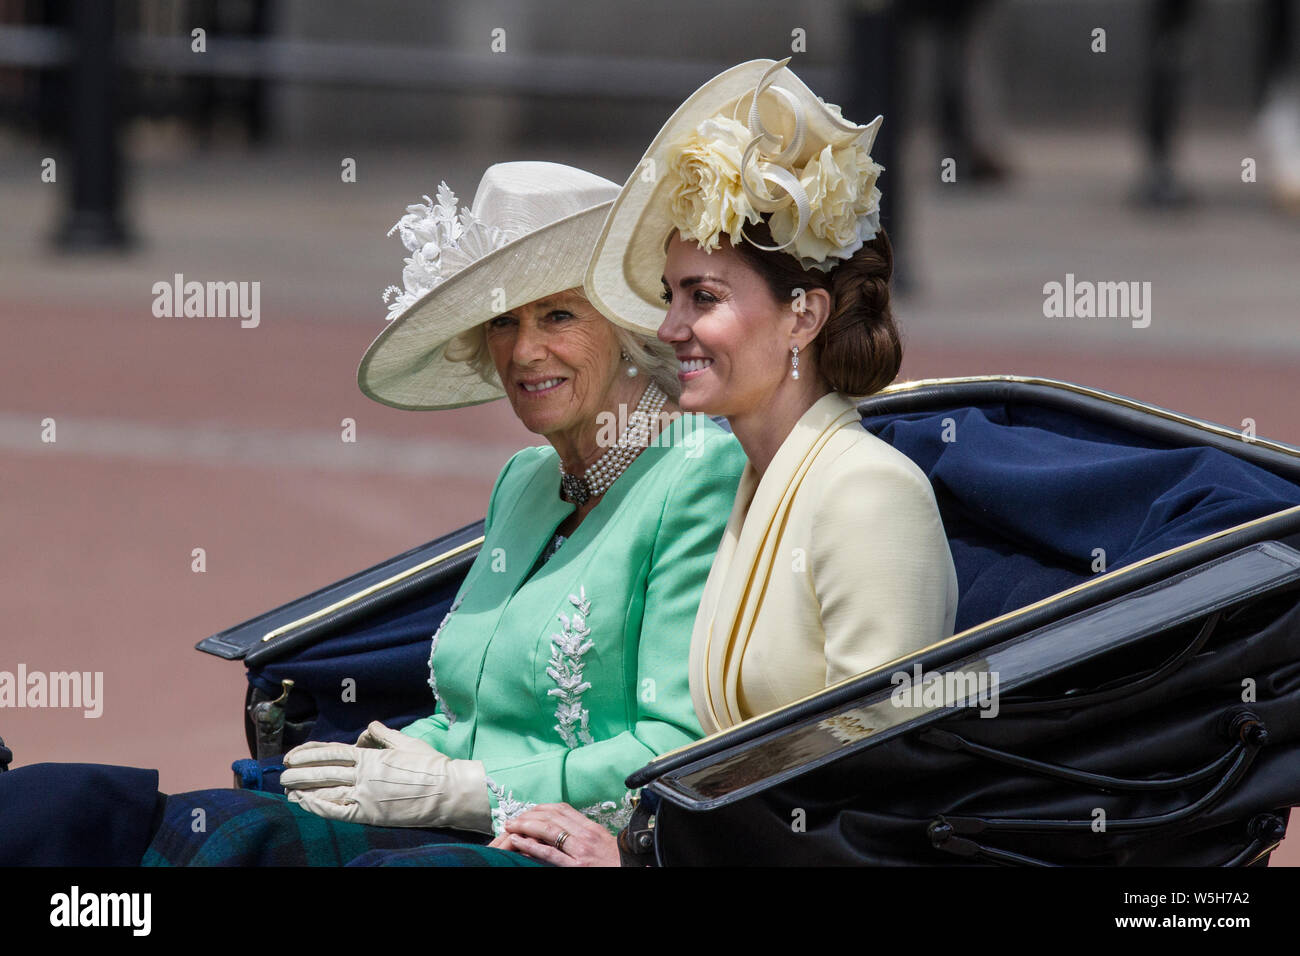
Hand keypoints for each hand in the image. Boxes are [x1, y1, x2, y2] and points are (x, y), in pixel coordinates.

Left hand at [280, 721, 491, 832]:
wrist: (448, 791)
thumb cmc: (431, 765)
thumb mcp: (407, 742)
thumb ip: (383, 734)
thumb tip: (369, 727)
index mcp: (371, 756)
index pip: (332, 752)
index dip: (309, 753)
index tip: (293, 755)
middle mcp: (364, 775)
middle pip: (323, 771)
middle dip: (299, 772)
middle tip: (282, 773)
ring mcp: (366, 796)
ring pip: (327, 791)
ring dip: (304, 790)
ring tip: (287, 790)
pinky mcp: (371, 815)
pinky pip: (338, 811)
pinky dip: (319, 807)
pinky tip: (305, 804)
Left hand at [498, 803, 620, 866]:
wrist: (630, 870)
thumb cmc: (616, 861)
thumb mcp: (602, 841)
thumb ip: (584, 833)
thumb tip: (563, 829)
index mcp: (591, 827)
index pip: (562, 809)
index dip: (542, 807)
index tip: (530, 810)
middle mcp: (585, 835)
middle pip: (552, 816)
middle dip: (529, 815)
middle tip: (515, 818)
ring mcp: (580, 850)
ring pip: (548, 830)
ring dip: (525, 826)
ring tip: (511, 826)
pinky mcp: (576, 866)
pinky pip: (549, 853)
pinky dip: (531, 846)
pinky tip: (519, 842)